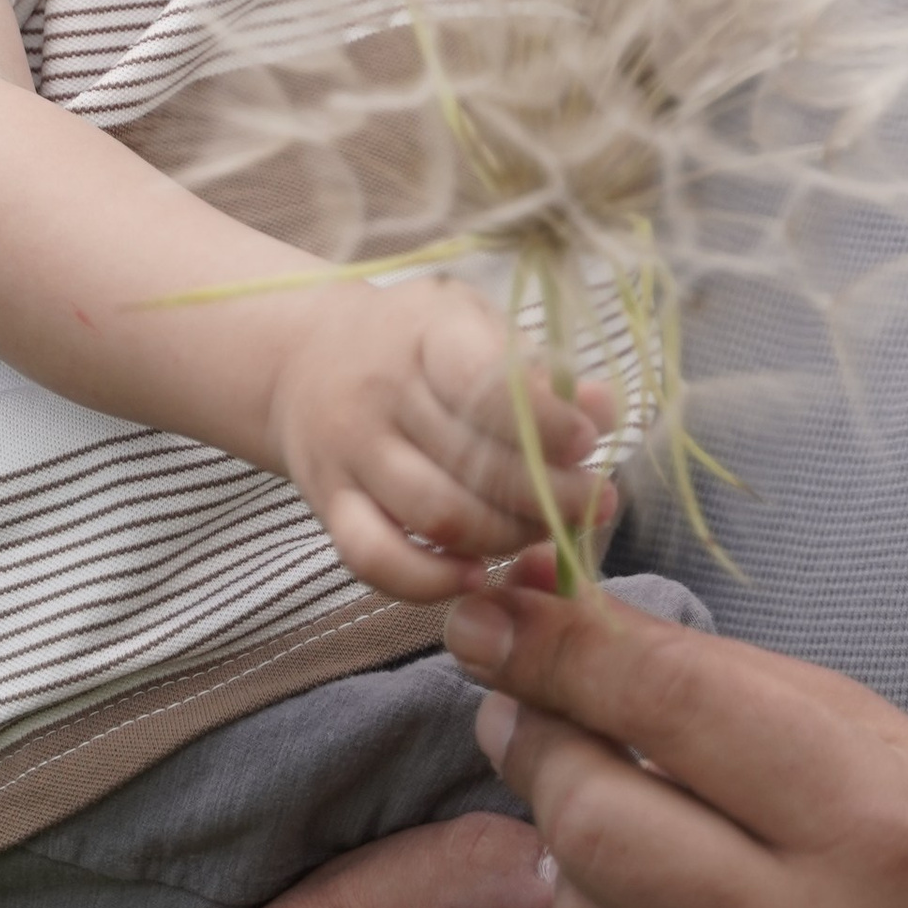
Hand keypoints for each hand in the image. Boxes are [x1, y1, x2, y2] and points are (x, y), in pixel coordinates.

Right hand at [265, 278, 616, 603]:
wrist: (302, 356)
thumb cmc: (415, 342)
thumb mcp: (475, 325)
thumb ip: (541, 369)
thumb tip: (606, 410)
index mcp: (425, 333)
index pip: (489, 385)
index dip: (548, 424)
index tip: (589, 442)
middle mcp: (380, 392)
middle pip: (474, 463)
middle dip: (550, 495)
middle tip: (595, 504)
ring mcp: (348, 452)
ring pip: (438, 517)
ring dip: (507, 537)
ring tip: (548, 533)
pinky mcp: (328, 503)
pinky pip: (374, 560)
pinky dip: (430, 581)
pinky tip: (478, 575)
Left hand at [446, 580, 907, 907]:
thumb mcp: (888, 745)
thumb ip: (727, 687)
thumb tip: (565, 621)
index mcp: (868, 818)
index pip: (662, 702)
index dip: (552, 642)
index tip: (484, 604)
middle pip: (588, 818)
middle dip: (536, 744)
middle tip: (527, 712)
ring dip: (575, 862)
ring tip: (629, 837)